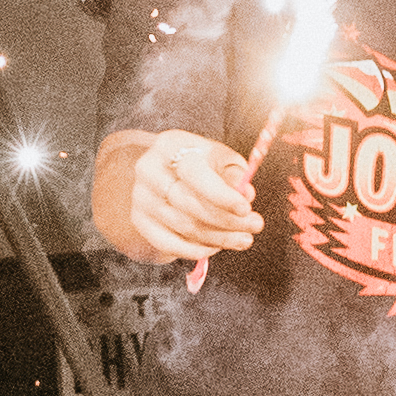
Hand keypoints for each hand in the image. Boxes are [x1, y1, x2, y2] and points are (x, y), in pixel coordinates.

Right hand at [123, 128, 261, 264]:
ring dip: (218, 238)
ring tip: (244, 239)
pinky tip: (216, 247)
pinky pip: (168, 243)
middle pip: (188, 203)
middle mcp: (149, 170)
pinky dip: (195, 250)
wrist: (163, 170)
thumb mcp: (218, 157)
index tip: (246, 208)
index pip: (194, 174)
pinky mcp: (140, 220)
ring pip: (183, 226)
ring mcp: (140, 197)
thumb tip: (245, 193)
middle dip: (227, 220)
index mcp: (170, 145)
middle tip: (255, 227)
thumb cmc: (199, 163)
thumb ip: (234, 172)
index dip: (221, 195)